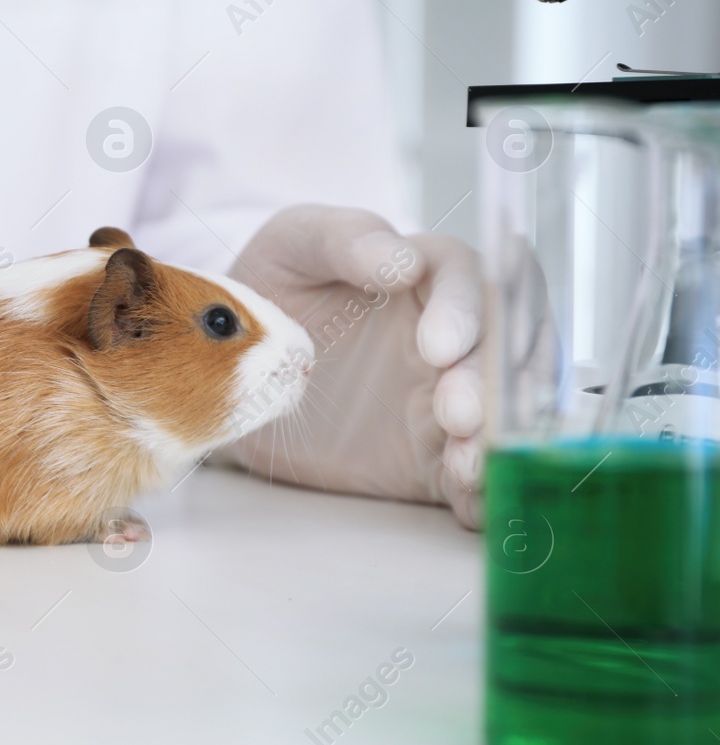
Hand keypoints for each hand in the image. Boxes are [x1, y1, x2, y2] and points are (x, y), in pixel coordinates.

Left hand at [220, 206, 484, 527]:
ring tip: (468, 465)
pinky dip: (483, 492)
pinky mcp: (435, 452)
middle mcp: (459, 335)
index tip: (438, 346)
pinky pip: (472, 472)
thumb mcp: (295, 245)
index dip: (465, 313)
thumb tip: (402, 260)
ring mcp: (451, 396)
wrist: (239, 366)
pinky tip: (475, 505)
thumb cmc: (276, 284)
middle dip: (491, 385)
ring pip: (501, 414)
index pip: (470, 282)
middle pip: (505, 353)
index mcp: (431, 275)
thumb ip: (345, 240)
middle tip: (458, 414)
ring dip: (495, 441)